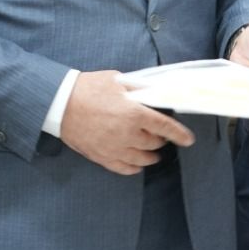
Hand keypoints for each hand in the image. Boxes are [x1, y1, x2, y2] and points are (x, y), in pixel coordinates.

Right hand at [60, 71, 194, 175]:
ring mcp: (114, 148)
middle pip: (155, 143)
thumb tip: (156, 92)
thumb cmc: (88, 88)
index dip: (180, 134)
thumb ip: (139, 88)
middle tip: (159, 134)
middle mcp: (127, 134)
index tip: (188, 140)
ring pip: (142, 159)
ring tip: (153, 151)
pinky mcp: (102, 157)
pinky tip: (137, 163)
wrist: (60, 103)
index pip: (165, 127)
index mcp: (134, 113)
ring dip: (151, 155)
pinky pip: (125, 169)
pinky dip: (135, 167)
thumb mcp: (118, 80)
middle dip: (160, 139)